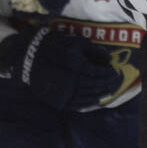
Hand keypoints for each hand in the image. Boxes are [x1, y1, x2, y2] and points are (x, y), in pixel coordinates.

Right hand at [0, 27, 121, 110]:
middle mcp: (71, 82)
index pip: (98, 73)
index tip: (115, 72)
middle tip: (116, 83)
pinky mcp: (57, 101)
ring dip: (100, 95)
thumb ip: (93, 50)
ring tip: (109, 92)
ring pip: (87, 97)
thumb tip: (108, 58)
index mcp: (76, 66)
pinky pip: (76, 105)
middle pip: (94, 86)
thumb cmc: (55, 47)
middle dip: (107, 84)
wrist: (30, 58)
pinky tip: (95, 100)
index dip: (108, 73)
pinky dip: (88, 103)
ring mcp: (63, 94)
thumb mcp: (75, 42)